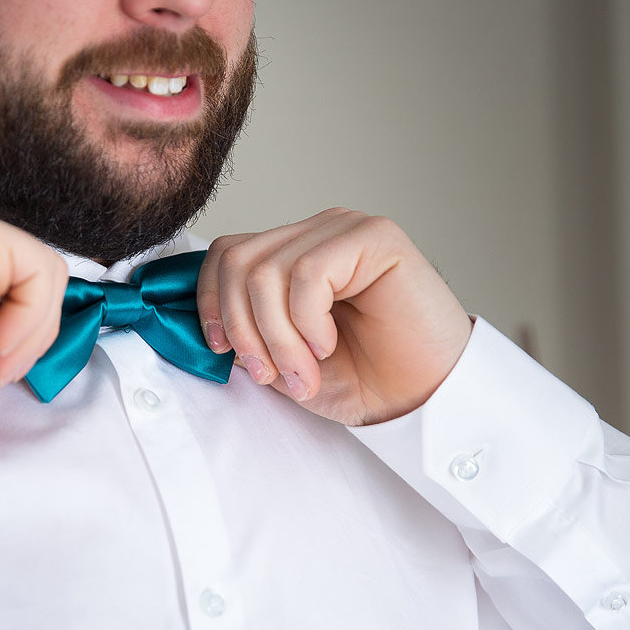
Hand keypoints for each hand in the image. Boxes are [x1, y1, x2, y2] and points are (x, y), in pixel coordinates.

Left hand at [196, 207, 472, 425]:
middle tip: (268, 374)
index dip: (211, 302)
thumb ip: (246, 335)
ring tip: (303, 372)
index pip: (227, 253)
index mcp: (293, 255)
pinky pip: (308, 275)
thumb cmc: (363, 379)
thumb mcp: (283, 362)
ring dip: (277, 337)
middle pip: (238, 260)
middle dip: (241, 328)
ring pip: (267, 272)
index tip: (220, 351)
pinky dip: (307, 323)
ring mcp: (345, 230)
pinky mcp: (376, 238)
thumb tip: (205, 324)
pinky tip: (328, 345)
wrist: (423, 399)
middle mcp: (317, 234)